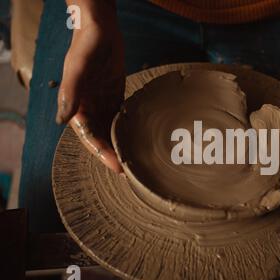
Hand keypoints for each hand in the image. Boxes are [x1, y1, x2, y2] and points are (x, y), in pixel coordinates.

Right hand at [56, 2, 124, 172]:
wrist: (101, 30)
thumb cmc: (87, 46)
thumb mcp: (79, 67)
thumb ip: (72, 92)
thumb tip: (63, 120)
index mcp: (76, 107)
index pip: (89, 137)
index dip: (102, 154)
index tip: (118, 167)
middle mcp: (87, 109)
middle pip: (100, 138)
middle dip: (113, 155)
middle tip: (131, 171)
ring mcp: (101, 104)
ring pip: (110, 131)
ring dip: (120, 145)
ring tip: (137, 161)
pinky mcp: (113, 97)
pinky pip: (119, 119)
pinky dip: (127, 130)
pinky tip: (139, 140)